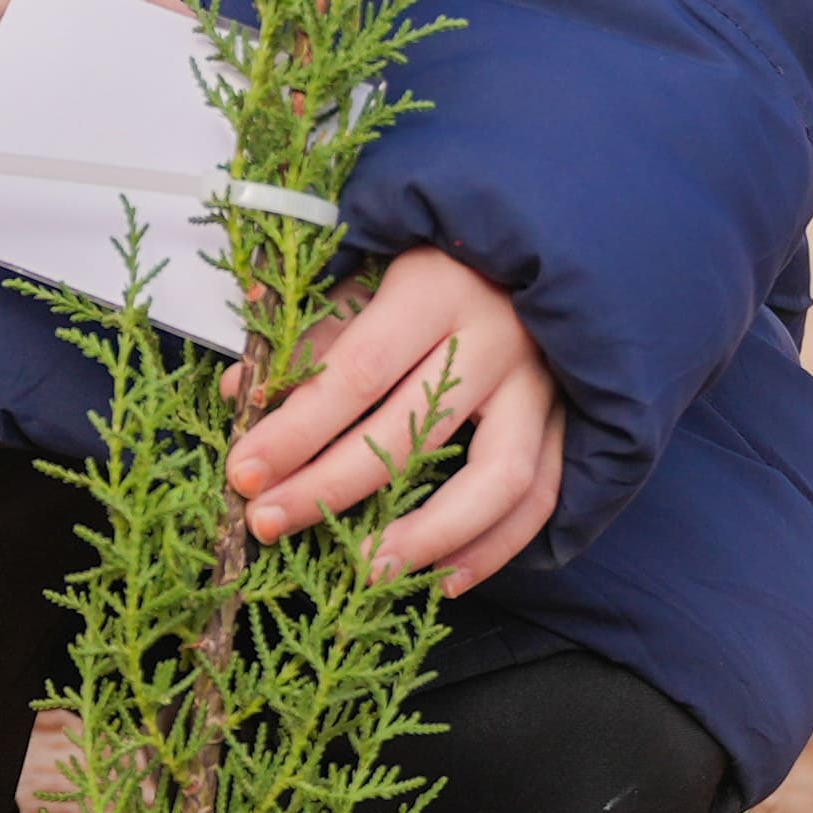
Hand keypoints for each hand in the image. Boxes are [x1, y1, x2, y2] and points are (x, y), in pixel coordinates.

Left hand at [228, 247, 564, 593]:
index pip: (358, 374)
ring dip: (425, 537)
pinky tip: (444, 579)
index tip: (244, 472)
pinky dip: (495, 546)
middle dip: (330, 488)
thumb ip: (311, 334)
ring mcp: (542, 383)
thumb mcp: (369, 270)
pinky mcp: (570, 416)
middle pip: (411, 433)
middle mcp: (497, 337)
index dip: (296, 430)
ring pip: (495, 480)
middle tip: (269, 524)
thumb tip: (242, 394)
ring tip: (361, 572)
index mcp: (437, 289)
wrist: (542, 233)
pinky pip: (541, 496)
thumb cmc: (437, 254)